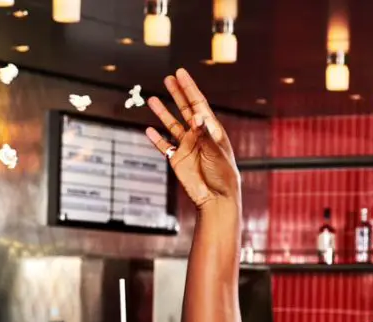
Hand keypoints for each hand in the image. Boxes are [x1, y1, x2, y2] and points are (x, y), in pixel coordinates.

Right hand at [145, 68, 240, 208]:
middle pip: (184, 110)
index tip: (180, 73)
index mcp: (211, 129)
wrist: (216, 198)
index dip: (189, 88)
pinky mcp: (177, 160)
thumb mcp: (216, 153)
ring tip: (152, 99)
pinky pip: (164, 146)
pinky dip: (156, 139)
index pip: (198, 104)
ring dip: (162, 113)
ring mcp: (187, 147)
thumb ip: (204, 135)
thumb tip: (196, 116)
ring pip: (171, 125)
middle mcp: (198, 135)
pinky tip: (149, 129)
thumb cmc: (223, 175)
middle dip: (177, 94)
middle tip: (168, 78)